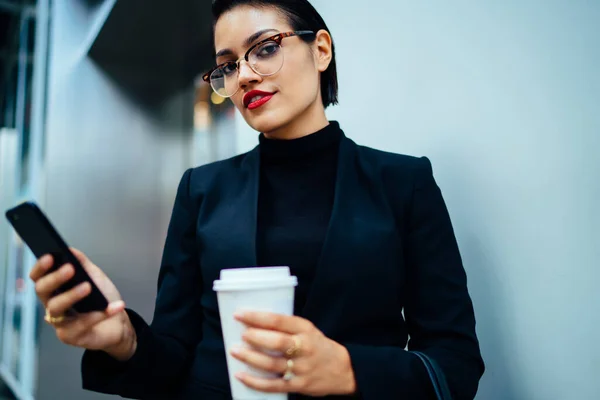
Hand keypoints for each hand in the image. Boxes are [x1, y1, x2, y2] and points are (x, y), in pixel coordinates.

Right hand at [30, 248, 135, 360]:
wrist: (118, 323)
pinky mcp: (70, 336)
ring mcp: (59, 322)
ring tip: (88, 287)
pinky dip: (99, 314)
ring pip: (56, 308)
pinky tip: (114, 306)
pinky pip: (81, 324)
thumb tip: (71, 250)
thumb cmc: (102, 299)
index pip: (38, 277)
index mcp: (55, 289)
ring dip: (71, 295)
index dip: (40, 267)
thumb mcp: (95, 277)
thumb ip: (83, 264)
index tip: (50, 256)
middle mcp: (52, 305)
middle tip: (70, 269)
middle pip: (43, 291)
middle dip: (54, 278)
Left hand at [231, 311, 356, 395]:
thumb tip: (253, 323)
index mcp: (305, 329)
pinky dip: (255, 382)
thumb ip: (286, 327)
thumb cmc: (318, 346)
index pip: (279, 321)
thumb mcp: (307, 330)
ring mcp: (301, 368)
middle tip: (241, 335)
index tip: (240, 314)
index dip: (258, 317)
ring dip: (251, 358)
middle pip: (277, 342)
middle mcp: (304, 348)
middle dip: (256, 338)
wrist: (343, 370)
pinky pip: (273, 385)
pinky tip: (241, 376)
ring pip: (273, 364)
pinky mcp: (298, 386)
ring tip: (235, 351)